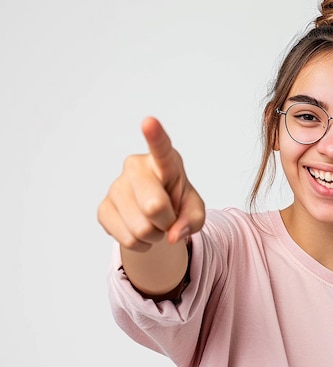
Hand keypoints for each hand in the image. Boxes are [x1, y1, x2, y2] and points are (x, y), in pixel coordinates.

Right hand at [97, 117, 204, 249]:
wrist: (157, 216)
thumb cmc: (179, 203)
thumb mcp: (195, 211)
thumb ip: (193, 221)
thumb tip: (172, 235)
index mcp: (165, 161)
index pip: (160, 147)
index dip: (155, 136)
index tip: (148, 121)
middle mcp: (136, 167)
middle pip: (154, 206)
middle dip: (167, 221)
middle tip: (168, 216)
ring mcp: (116, 186)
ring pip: (141, 228)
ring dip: (155, 235)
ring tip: (155, 223)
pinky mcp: (103, 208)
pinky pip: (128, 240)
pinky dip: (142, 244)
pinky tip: (141, 231)